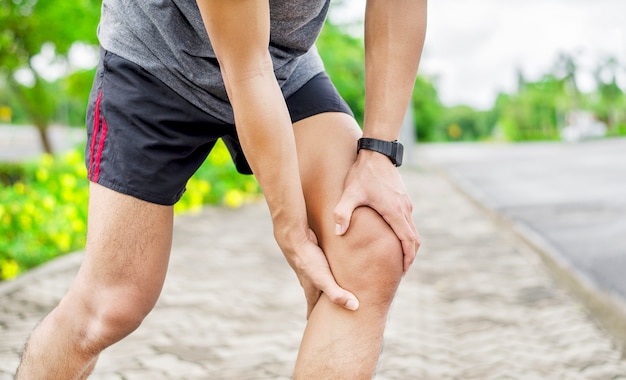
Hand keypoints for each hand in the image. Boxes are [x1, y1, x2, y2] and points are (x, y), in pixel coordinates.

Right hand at [277, 227, 358, 318]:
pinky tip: (331, 264)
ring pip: (317, 278)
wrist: (293, 235)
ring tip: (329, 288)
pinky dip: (326, 268)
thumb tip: (354, 307)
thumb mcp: (323, 278)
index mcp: (311, 288)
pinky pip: (321, 264)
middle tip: (324, 311)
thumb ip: (337, 293)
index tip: (314, 326)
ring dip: (323, 284)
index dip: (314, 316)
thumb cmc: (308, 258)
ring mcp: (309, 265)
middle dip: (319, 303)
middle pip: (314, 294)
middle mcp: (308, 278)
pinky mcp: (313, 253)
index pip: (312, 306)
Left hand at [334, 150, 419, 271]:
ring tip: (397, 258)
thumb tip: (338, 233)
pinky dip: (406, 234)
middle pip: (415, 239)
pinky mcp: (402, 198)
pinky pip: (408, 221)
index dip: (406, 258)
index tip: (402, 271)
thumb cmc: (362, 174)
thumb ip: (342, 214)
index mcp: (394, 212)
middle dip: (409, 256)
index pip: (407, 241)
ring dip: (408, 245)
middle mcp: (404, 209)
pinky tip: (394, 237)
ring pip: (413, 230)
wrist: (376, 152)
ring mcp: (405, 203)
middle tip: (400, 270)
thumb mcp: (349, 194)